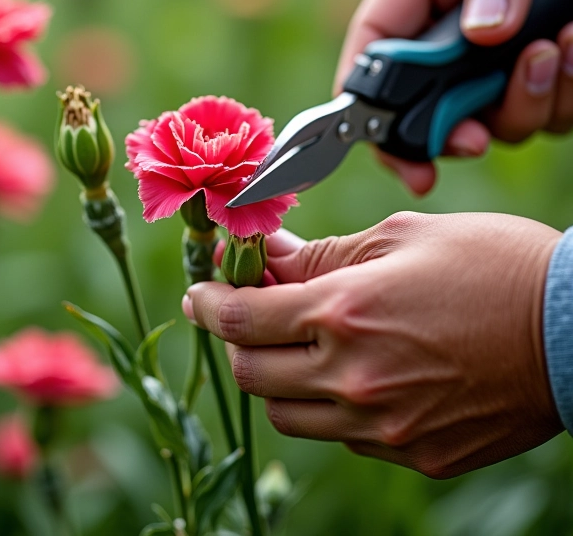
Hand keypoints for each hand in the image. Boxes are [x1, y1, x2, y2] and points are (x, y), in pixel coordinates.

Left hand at [186, 215, 562, 477]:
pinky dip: (329, 406)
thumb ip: (322, 254)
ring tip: (301, 345)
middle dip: (237, 340)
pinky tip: (355, 374)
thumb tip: (269, 254)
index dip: (208, 302)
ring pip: (288, 415)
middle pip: (251, 373)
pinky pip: (344, 437)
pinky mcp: (416, 455)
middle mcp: (353, 378)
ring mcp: (384, 427)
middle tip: (249, 315)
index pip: (239, 318)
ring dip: (278, 378)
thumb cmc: (491, 264)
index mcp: (344, 312)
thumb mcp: (399, 238)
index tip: (202, 294)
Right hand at [335, 0, 572, 194]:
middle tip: (474, 138)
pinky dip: (566, 94)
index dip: (364, 104)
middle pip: (429, 104)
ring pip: (495, 117)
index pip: (374, 49)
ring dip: (523, 104)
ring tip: (560, 46)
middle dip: (448, 130)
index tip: (385, 146)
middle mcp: (456, 23)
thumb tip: (481, 33)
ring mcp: (503, 50)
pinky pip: (551, 109)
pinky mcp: (552, 64)